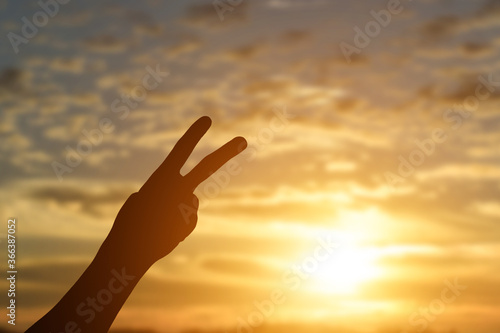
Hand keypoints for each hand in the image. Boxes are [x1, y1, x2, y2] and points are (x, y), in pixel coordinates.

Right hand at [103, 116, 246, 269]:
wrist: (129, 252)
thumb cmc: (129, 222)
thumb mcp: (141, 201)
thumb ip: (167, 193)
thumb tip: (193, 199)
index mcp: (161, 177)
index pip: (181, 150)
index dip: (194, 134)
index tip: (208, 119)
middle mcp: (179, 189)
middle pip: (207, 167)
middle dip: (226, 152)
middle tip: (243, 140)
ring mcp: (188, 206)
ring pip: (189, 201)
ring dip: (176, 210)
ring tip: (156, 223)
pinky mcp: (191, 222)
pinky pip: (187, 218)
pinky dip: (177, 225)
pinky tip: (164, 233)